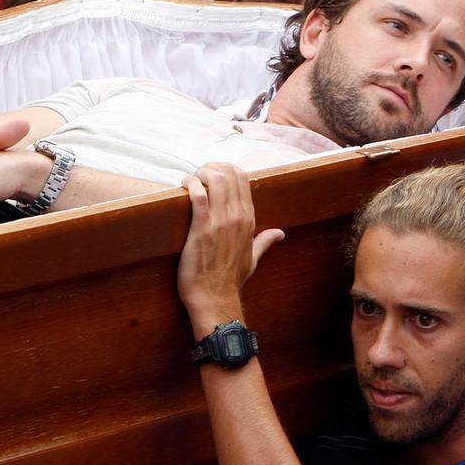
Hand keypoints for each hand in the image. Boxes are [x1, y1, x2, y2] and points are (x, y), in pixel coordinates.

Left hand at [177, 164, 283, 330]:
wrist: (214, 298)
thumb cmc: (230, 280)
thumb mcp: (253, 258)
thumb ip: (265, 242)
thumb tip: (280, 233)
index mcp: (249, 220)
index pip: (243, 178)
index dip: (226, 169)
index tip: (213, 173)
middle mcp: (238, 217)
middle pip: (229, 173)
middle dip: (212, 167)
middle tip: (200, 174)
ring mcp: (220, 222)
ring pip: (215, 180)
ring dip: (201, 173)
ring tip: (192, 179)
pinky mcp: (201, 228)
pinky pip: (198, 196)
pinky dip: (191, 185)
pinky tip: (185, 185)